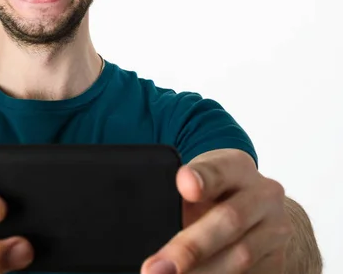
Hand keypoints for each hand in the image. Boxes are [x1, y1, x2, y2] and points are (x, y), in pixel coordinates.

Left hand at [141, 149, 291, 272]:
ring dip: (201, 273)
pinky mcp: (278, 261)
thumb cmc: (213, 194)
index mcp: (237, 166)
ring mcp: (276, 230)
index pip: (219, 169)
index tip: (185, 185)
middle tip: (155, 268)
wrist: (255, 214)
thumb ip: (178, 192)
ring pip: (240, 257)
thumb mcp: (197, 181)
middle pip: (229, 220)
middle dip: (189, 248)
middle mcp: (264, 195)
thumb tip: (152, 217)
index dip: (202, 178)